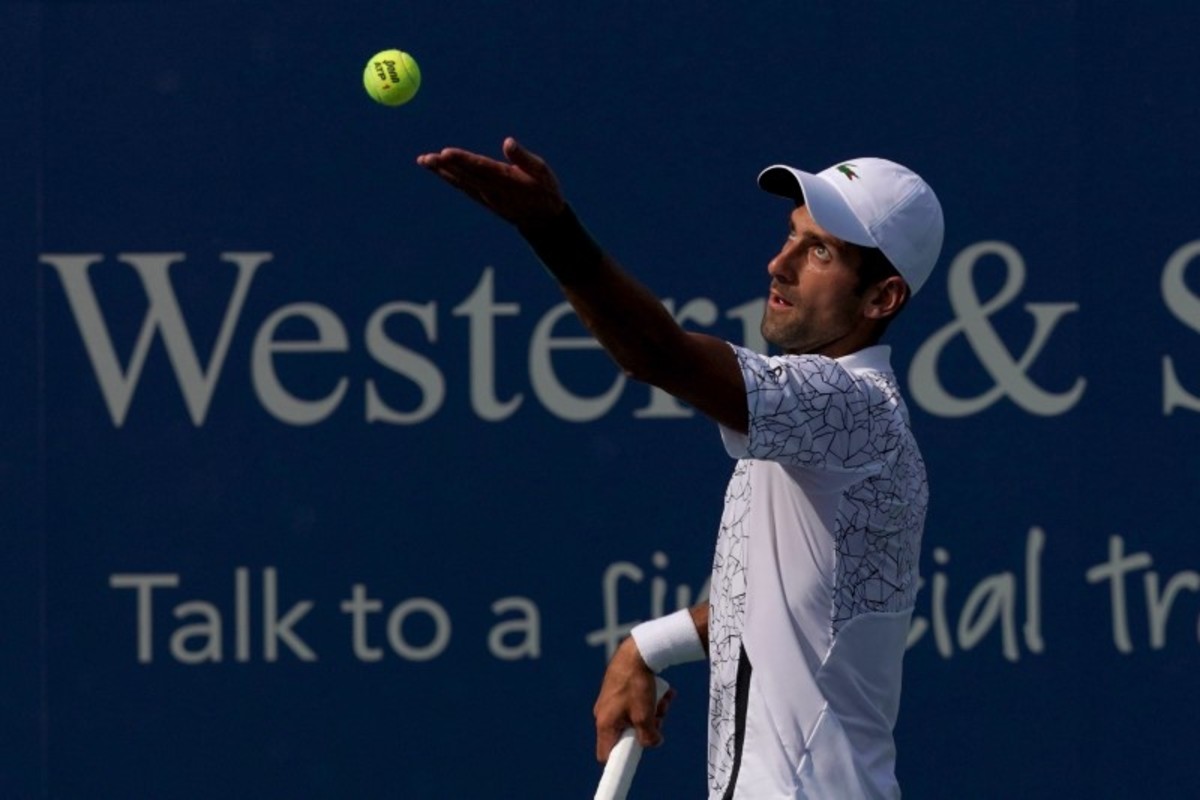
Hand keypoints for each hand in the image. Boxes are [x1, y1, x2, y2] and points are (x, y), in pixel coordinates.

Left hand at [416, 137, 566, 227]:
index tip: (446, 153)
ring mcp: (486, 197)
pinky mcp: (483, 199)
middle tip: (426, 158)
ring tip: (424, 160)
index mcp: (507, 179)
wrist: (543, 221)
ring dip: (441, 171)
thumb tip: (507, 142)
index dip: (462, 160)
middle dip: (444, 166)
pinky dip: (449, 177)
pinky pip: (463, 187)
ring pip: (461, 182)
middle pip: (465, 176)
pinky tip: (438, 169)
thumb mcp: (542, 171)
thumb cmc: (545, 190)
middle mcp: (493, 190)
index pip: (480, 167)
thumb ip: (523, 157)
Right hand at [593, 637, 676, 761]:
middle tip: (658, 718)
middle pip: (626, 734)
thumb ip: (648, 737)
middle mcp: (604, 712)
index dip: (621, 758)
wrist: (638, 650)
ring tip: (662, 700)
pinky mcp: (620, 688)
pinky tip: (664, 692)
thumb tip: (652, 743)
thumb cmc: (638, 683)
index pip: (606, 753)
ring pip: (635, 717)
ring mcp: (611, 700)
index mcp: (605, 722)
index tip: (635, 755)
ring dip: (652, 712)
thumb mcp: (646, 716)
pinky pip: (636, 702)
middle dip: (645, 729)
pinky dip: (650, 699)